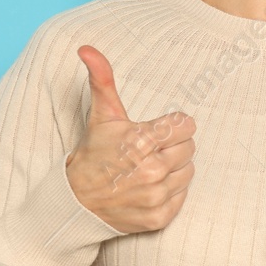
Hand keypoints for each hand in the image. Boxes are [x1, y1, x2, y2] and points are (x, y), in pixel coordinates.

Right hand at [64, 45, 196, 233]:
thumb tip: (87, 48)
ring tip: (149, 169)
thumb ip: (102, 79)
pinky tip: (150, 187)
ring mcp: (155, 196)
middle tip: (149, 151)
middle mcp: (151, 170)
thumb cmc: (95, 154)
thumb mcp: (101, 116)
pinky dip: (171, 191)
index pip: (186, 126)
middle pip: (190, 148)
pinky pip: (184, 196)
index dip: (173, 126)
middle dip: (172, 146)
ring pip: (189, 171)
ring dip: (173, 168)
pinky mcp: (160, 217)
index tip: (156, 132)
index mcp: (140, 141)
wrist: (76, 202)